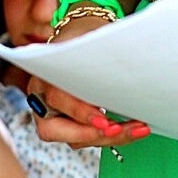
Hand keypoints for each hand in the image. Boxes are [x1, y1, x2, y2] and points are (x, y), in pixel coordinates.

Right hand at [26, 14, 151, 150]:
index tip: (103, 120)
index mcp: (41, 77)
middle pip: (56, 130)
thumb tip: (122, 62)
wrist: (81, 41)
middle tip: (120, 130)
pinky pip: (86, 138)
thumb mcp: (86, 38)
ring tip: (136, 128)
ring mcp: (53, 117)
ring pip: (74, 139)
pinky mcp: (70, 126)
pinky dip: (109, 136)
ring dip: (106, 137)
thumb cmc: (82, 40)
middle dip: (92, 134)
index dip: (79, 112)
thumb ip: (94, 48)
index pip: (56, 98)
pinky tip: (130, 130)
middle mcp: (41, 101)